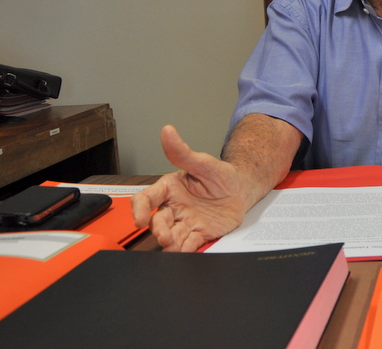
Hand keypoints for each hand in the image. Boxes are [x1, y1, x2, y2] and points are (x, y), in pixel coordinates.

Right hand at [131, 125, 250, 251]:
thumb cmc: (220, 174)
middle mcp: (174, 207)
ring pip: (171, 236)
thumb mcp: (202, 162)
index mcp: (169, 189)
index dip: (140, 209)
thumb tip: (167, 131)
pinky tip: (185, 251)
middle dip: (158, 230)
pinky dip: (185, 249)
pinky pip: (189, 244)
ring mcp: (186, 222)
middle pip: (158, 221)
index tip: (140, 219)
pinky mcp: (199, 234)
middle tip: (164, 236)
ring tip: (173, 246)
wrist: (242, 189)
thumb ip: (182, 152)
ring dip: (170, 243)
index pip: (146, 199)